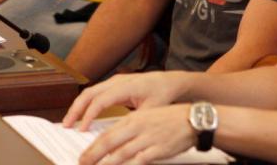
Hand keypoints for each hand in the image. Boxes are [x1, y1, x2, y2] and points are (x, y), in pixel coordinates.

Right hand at [64, 71, 189, 130]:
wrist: (172, 81)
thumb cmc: (163, 93)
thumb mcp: (151, 110)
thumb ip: (135, 122)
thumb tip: (121, 135)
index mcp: (126, 86)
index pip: (100, 100)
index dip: (89, 115)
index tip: (82, 129)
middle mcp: (118, 81)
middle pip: (90, 93)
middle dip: (76, 109)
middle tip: (67, 125)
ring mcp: (116, 81)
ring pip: (91, 91)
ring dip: (79, 106)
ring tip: (70, 121)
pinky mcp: (116, 84)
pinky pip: (96, 92)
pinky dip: (87, 103)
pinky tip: (83, 115)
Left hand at [78, 105, 193, 164]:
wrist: (192, 120)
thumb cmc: (169, 119)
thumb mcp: (146, 117)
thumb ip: (129, 129)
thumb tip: (112, 142)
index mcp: (134, 119)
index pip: (107, 133)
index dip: (92, 146)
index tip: (84, 155)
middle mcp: (138, 128)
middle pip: (109, 143)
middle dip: (93, 156)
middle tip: (83, 163)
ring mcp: (148, 139)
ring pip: (121, 154)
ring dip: (107, 164)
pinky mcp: (158, 150)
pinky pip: (139, 161)